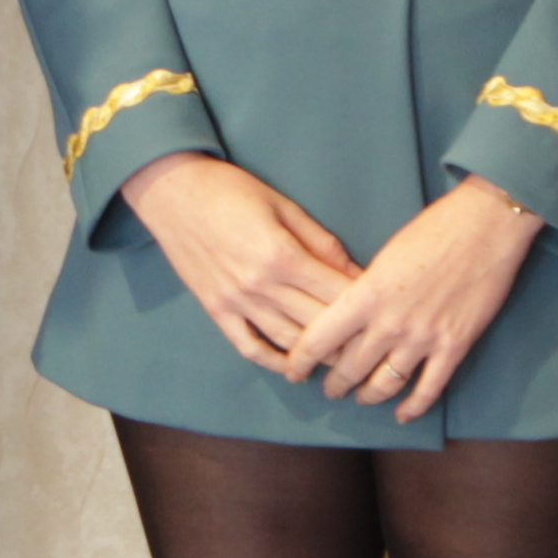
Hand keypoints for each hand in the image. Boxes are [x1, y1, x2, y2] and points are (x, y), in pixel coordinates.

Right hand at [122, 151, 360, 377]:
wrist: (172, 191)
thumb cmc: (230, 190)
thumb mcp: (283, 206)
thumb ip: (320, 242)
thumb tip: (356, 272)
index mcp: (281, 255)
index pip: (335, 292)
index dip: (364, 305)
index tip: (385, 312)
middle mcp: (259, 285)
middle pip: (317, 322)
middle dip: (349, 336)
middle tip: (374, 345)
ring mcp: (235, 302)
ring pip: (287, 341)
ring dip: (318, 356)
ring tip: (345, 362)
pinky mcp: (216, 310)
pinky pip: (249, 346)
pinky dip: (274, 361)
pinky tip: (295, 367)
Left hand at [288, 176, 549, 419]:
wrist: (486, 225)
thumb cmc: (435, 228)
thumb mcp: (386, 255)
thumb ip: (366, 289)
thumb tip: (352, 312)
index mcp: (366, 295)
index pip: (318, 339)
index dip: (300, 361)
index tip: (293, 370)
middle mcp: (389, 323)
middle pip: (350, 368)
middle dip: (335, 384)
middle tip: (329, 389)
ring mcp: (423, 339)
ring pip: (385, 383)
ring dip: (369, 396)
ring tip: (361, 397)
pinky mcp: (454, 347)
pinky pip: (429, 389)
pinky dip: (413, 406)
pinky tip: (402, 414)